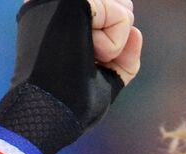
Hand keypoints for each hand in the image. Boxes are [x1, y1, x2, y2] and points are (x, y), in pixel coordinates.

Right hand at [13, 0, 143, 130]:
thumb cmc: (69, 102)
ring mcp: (61, 0)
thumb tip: (136, 32)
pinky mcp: (72, 1)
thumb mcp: (104, 76)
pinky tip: (89, 53)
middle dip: (117, 38)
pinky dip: (114, 45)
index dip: (112, 42)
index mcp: (57, 14)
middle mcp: (56, 2)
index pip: (109, 12)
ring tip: (85, 56)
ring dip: (114, 44)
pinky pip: (122, 16)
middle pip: (121, 5)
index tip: (87, 61)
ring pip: (123, 9)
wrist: (49, 111)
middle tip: (87, 58)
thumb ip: (123, 56)